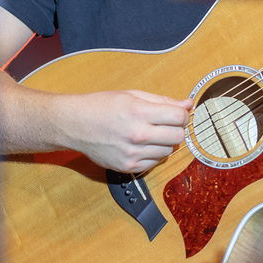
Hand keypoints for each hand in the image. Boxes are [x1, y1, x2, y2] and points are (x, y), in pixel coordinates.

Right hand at [57, 89, 192, 174]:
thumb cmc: (101, 106)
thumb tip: (187, 104)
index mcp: (139, 112)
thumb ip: (162, 101)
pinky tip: (143, 145)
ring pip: (168, 151)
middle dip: (177, 128)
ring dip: (165, 142)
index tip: (179, 113)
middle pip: (178, 136)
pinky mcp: (128, 167)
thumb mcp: (132, 95)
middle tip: (167, 123)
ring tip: (151, 133)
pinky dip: (154, 154)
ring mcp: (133, 153)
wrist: (75, 125)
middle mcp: (138, 134)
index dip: (183, 114)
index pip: (179, 117)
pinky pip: (155, 162)